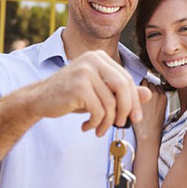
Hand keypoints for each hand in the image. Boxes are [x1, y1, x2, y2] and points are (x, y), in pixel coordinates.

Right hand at [28, 50, 151, 135]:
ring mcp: (85, 71)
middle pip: (123, 87)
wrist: (38, 99)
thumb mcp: (99, 93)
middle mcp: (93, 59)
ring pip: (111, 102)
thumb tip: (148, 95)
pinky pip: (99, 110)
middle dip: (126, 110)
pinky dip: (96, 123)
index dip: (134, 100)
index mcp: (100, 57)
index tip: (135, 117)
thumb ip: (122, 92)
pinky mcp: (78, 86)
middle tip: (122, 125)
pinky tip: (87, 127)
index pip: (127, 79)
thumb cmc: (71, 96)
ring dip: (108, 122)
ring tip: (99, 129)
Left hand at [133, 79, 166, 144]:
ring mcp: (149, 93)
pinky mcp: (140, 95)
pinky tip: (130, 96)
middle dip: (144, 87)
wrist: (148, 134)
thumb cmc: (152, 125)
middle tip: (138, 95)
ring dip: (138, 87)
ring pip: (143, 82)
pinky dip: (133, 89)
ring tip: (133, 96)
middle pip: (150, 82)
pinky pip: (136, 86)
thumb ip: (157, 100)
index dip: (150, 89)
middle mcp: (158, 93)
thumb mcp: (161, 111)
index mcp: (164, 97)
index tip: (145, 94)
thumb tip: (149, 94)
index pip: (156, 85)